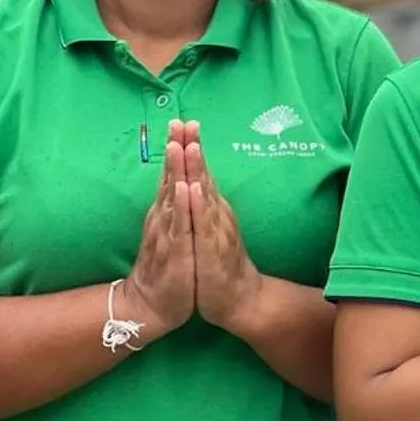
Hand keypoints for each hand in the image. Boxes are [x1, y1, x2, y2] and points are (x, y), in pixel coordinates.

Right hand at [122, 126, 195, 337]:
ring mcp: (168, 234)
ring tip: (179, 146)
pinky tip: (182, 190)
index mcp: (167, 212)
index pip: (173, 174)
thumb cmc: (167, 265)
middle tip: (179, 122)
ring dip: (175, 171)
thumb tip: (176, 179)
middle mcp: (164, 218)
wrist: (153, 305)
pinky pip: (178, 227)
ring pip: (172, 197)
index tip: (184, 121)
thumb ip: (173, 206)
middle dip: (176, 150)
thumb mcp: (173, 231)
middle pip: (170, 178)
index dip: (179, 148)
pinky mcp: (175, 253)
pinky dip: (180, 207)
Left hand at [184, 125, 264, 331]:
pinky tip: (193, 189)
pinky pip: (203, 225)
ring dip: (196, 170)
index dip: (191, 146)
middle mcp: (216, 214)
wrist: (237, 299)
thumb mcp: (207, 229)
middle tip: (186, 121)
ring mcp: (215, 231)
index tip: (182, 121)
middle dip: (193, 148)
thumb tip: (197, 179)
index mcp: (211, 208)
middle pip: (203, 175)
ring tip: (189, 145)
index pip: (200, 172)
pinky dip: (198, 206)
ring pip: (204, 194)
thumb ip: (203, 204)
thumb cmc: (218, 263)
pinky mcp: (212, 250)